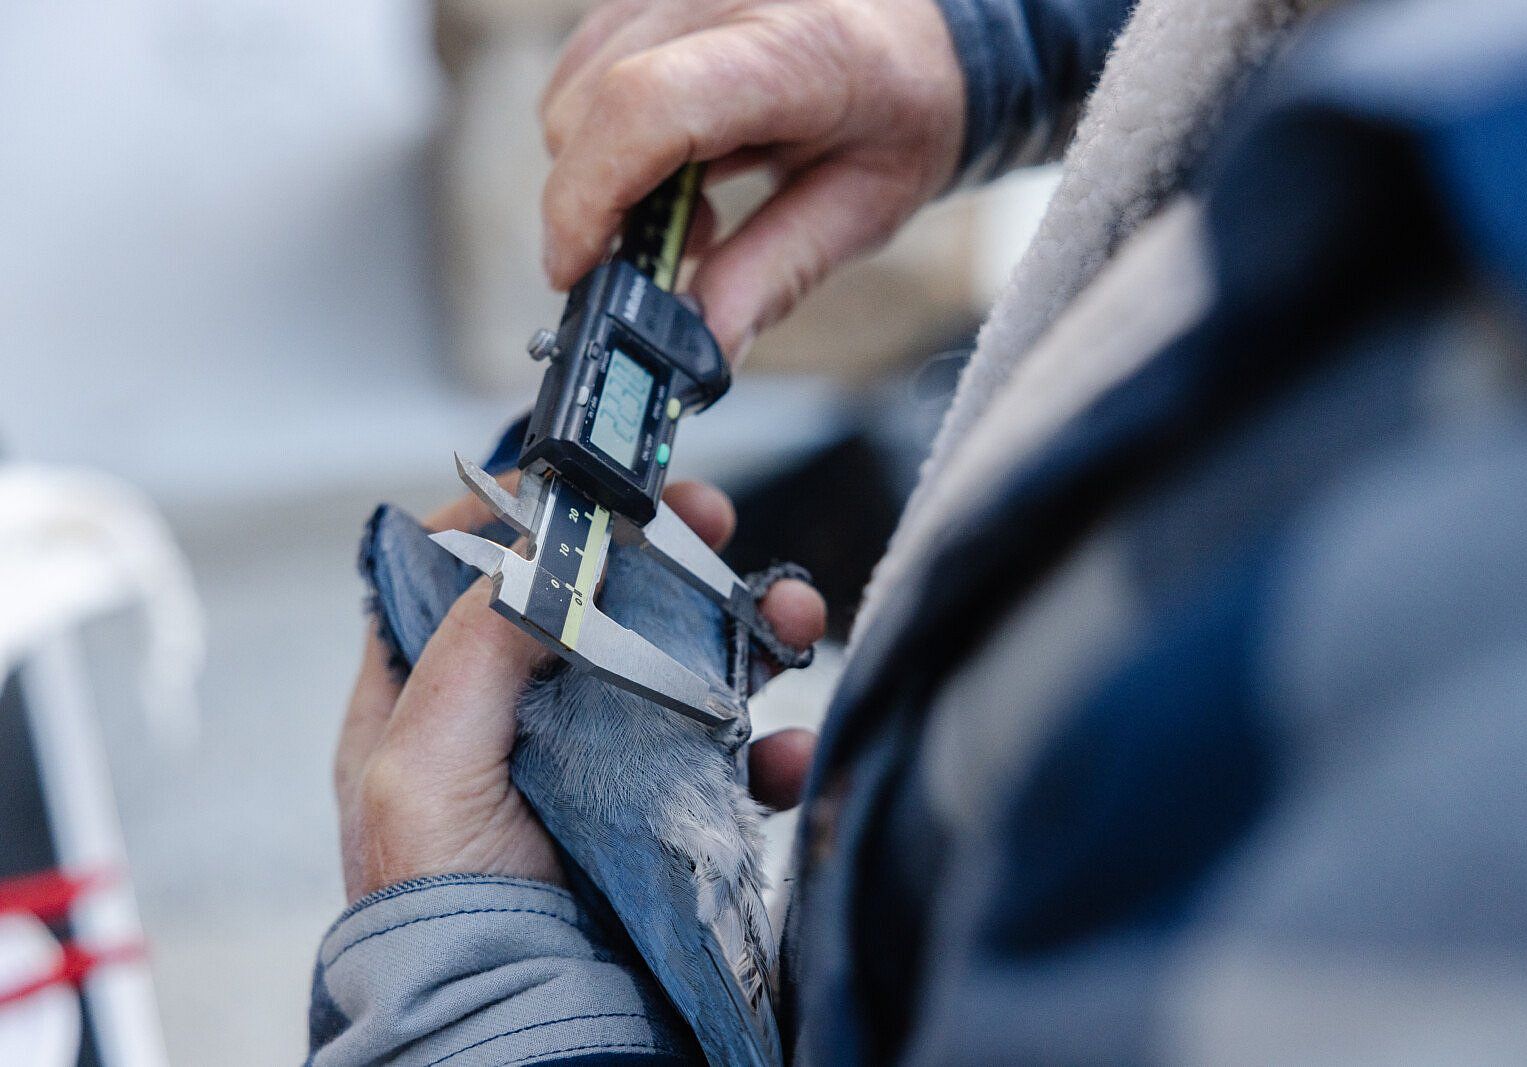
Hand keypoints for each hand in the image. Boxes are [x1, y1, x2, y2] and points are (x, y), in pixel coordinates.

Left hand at [335, 478, 824, 901]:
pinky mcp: (661, 814)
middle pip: (591, 603)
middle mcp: (515, 723)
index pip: (466, 575)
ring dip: (741, 629)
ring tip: (792, 621)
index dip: (527, 517)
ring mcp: (595, 766)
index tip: (590, 482)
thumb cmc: (443, 913)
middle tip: (712, 518)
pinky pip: (727, 756)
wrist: (533, 1028)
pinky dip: (768, 742)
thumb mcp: (419, 770)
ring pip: (675, 664)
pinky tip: (784, 749)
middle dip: (660, 554)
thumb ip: (468, 650)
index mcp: (429, 703)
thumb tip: (533, 547)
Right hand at [540, 0, 964, 359]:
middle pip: (590, 109)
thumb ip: (775, 276)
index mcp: (796, 51)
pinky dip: (610, 130)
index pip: (645, 108)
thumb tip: (697, 348)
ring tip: (693, 201)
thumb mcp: (865, 210)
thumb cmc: (909, 113)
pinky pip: (585, 64)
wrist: (933, 31)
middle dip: (601, 204)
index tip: (578, 271)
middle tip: (674, 251)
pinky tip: (681, 155)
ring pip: (572, 90)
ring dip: (605, 169)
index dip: (589, 198)